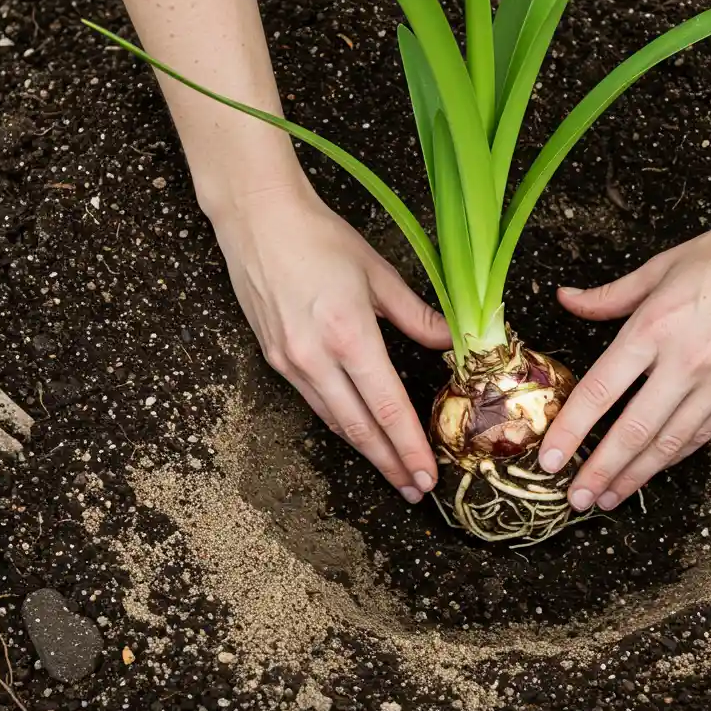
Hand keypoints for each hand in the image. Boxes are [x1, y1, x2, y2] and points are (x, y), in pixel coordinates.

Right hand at [209, 177, 450, 502]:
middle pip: (359, 428)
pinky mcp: (274, 359)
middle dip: (390, 464)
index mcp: (348, 335)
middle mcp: (315, 358)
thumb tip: (453, 342)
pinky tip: (357, 433)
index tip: (428, 474)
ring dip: (365, 451)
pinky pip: (314, 402)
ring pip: (334, 421)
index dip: (410, 446)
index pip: (387, 406)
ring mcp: (290, 362)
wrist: (258, 220)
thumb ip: (417, 316)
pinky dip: (340, 424)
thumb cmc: (321, 239)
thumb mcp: (378, 274)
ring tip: (392, 473)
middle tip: (414, 490)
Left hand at [538, 203, 710, 510]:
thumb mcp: (660, 267)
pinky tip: (652, 470)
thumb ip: (608, 296)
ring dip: (635, 475)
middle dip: (599, 470)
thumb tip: (565, 299)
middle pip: (632, 430)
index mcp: (654, 327)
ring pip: (669, 442)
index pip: (600, 391)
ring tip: (609, 498)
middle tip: (576, 499)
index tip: (549, 458)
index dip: (571, 430)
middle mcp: (685, 361)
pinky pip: (703, 434)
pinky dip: (673, 455)